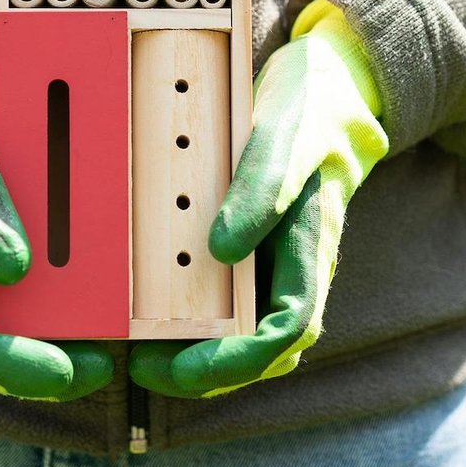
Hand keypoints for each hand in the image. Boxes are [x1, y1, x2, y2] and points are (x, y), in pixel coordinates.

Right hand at [0, 0, 113, 400]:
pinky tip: (115, 300)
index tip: (63, 372)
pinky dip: (71, 308)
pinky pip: (36, 294)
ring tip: (118, 347)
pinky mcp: (7, 248)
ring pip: (12, 334)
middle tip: (105, 366)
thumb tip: (15, 269)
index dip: (7, 365)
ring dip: (59, 349)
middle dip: (42, 373)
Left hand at [130, 0, 387, 397]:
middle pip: (262, 353)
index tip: (183, 366)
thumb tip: (220, 250)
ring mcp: (277, 266)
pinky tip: (146, 314)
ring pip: (245, 338)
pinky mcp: (254, 254)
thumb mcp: (287, 138)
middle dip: (205, 373)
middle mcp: (296, 270)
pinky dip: (191, 323)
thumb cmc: (310, 114)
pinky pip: (228, 307)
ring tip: (137, 353)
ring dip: (196, 357)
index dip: (235, 361)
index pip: (285, 332)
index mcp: (313, 250)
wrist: (328, 93)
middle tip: (142, 368)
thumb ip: (263, 189)